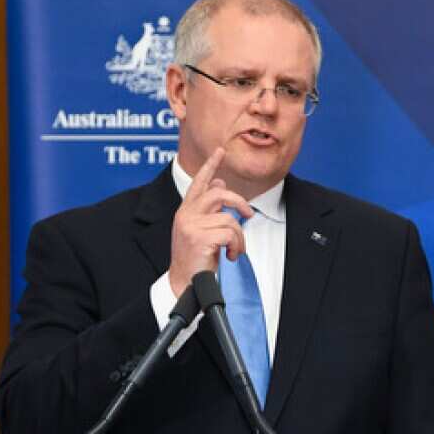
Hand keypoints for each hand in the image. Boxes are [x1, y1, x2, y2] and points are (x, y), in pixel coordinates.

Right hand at [167, 147, 254, 296]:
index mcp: (186, 211)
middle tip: (249, 213)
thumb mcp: (200, 229)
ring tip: (234, 250)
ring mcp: (190, 225)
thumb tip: (219, 184)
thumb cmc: (196, 258)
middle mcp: (186, 215)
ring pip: (229, 218)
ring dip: (239, 237)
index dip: (211, 166)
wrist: (184, 283)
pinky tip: (231, 256)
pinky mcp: (198, 238)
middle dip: (239, 201)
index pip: (199, 182)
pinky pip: (230, 233)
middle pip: (219, 194)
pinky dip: (237, 246)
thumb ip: (208, 208)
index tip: (220, 151)